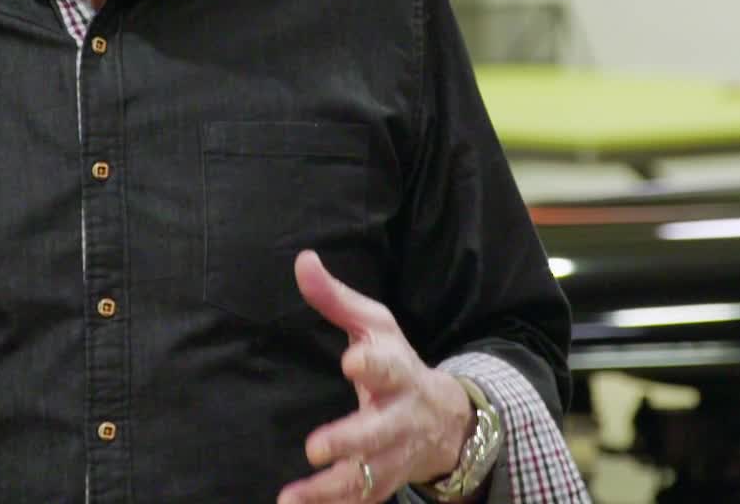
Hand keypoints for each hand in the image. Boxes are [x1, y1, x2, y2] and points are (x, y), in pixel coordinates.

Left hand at [277, 251, 474, 503]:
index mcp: (397, 373)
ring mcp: (393, 458)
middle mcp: (399, 419)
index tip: (350, 361)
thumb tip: (302, 260)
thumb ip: (336, 299)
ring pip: (366, 478)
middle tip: (315, 447)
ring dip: (331, 490)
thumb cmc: (397, 364)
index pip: (387, 366)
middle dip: (349, 440)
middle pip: (377, 433)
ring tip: (293, 497)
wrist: (446, 422)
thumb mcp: (375, 327)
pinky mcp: (383, 485)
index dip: (371, 364)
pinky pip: (361, 503)